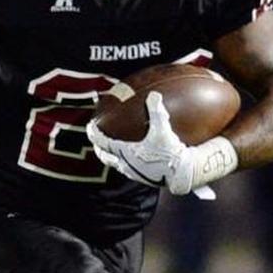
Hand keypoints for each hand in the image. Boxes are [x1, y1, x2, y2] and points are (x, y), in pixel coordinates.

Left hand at [86, 92, 234, 197]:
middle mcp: (126, 165)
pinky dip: (130, 160)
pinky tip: (140, 155)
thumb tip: (154, 94)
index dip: (94, 133)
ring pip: (117, 165)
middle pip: (105, 157)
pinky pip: (131, 168)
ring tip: (115, 149)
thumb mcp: (163, 129)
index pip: (102, 142)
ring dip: (113, 156)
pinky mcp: (145, 178)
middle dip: (99, 148)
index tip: (90, 126)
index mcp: (125, 153)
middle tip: (97, 141)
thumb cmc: (170, 153)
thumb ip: (157, 111)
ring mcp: (134, 173)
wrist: (182, 175)